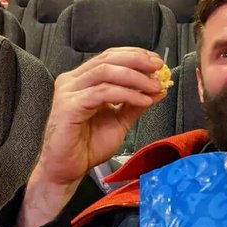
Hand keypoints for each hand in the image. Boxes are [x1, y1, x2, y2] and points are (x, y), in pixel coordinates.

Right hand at [17, 47, 165, 226]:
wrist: (67, 170)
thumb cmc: (86, 147)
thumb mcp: (119, 122)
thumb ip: (135, 105)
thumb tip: (157, 90)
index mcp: (83, 81)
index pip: (110, 57)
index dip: (135, 56)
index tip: (157, 63)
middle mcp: (73, 82)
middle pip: (108, 59)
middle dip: (137, 61)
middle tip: (159, 68)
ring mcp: (69, 92)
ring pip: (106, 72)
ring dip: (135, 77)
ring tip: (154, 86)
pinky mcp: (69, 106)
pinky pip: (103, 93)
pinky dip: (126, 94)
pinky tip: (143, 100)